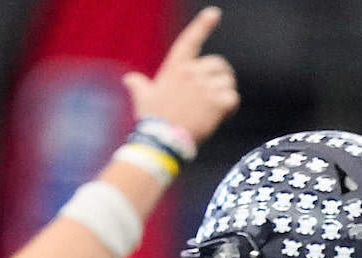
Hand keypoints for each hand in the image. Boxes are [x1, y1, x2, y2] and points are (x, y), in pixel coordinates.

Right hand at [122, 8, 238, 147]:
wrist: (162, 141)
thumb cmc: (152, 120)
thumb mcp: (143, 98)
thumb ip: (139, 85)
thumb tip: (129, 80)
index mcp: (176, 67)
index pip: (190, 40)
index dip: (203, 24)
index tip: (213, 13)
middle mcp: (192, 72)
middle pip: (219, 65)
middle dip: (221, 77)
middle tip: (216, 93)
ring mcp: (205, 87)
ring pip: (228, 83)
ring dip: (225, 94)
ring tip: (215, 109)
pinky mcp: (216, 102)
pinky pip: (232, 98)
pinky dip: (230, 107)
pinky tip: (221, 115)